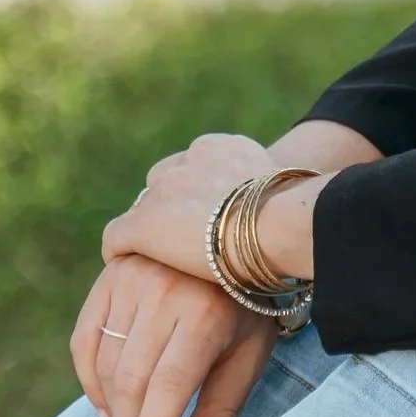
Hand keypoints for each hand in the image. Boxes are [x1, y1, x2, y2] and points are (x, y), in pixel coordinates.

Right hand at [72, 255, 277, 416]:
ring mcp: (130, 284)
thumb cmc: (245, 309)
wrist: (232, 240)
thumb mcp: (247, 356)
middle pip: (132, 383)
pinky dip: (89, 380)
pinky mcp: (107, 281)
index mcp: (205, 317)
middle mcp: (163, 297)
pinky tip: (105, 407)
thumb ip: (220, 410)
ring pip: (106, 366)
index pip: (167, 390)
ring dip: (110, 414)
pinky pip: (85, 341)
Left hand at [100, 132, 280, 282]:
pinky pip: (117, 237)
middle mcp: (190, 160)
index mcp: (225, 148)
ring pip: (143, 210)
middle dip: (170, 209)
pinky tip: (126, 268)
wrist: (281, 225)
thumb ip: (271, 197)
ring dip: (150, 232)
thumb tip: (286, 216)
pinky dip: (120, 252)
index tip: (204, 219)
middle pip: (164, 183)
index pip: (194, 167)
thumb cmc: (298, 220)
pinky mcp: (144, 223)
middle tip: (181, 241)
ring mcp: (164, 190)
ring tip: (154, 258)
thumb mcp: (287, 194)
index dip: (196, 197)